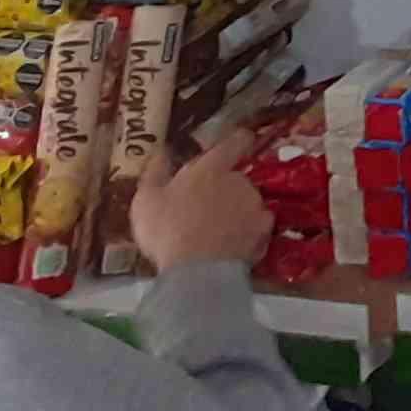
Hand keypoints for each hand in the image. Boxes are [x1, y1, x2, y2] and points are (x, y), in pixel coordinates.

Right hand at [130, 128, 269, 274]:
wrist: (197, 271)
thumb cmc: (167, 230)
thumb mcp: (146, 200)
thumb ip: (155, 172)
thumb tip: (161, 150)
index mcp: (211, 168)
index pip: (233, 142)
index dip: (238, 139)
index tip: (242, 139)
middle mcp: (239, 180)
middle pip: (236, 178)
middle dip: (224, 190)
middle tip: (205, 210)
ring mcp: (255, 206)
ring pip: (248, 203)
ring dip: (237, 212)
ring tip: (217, 233)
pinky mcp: (264, 231)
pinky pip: (257, 226)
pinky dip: (249, 232)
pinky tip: (233, 245)